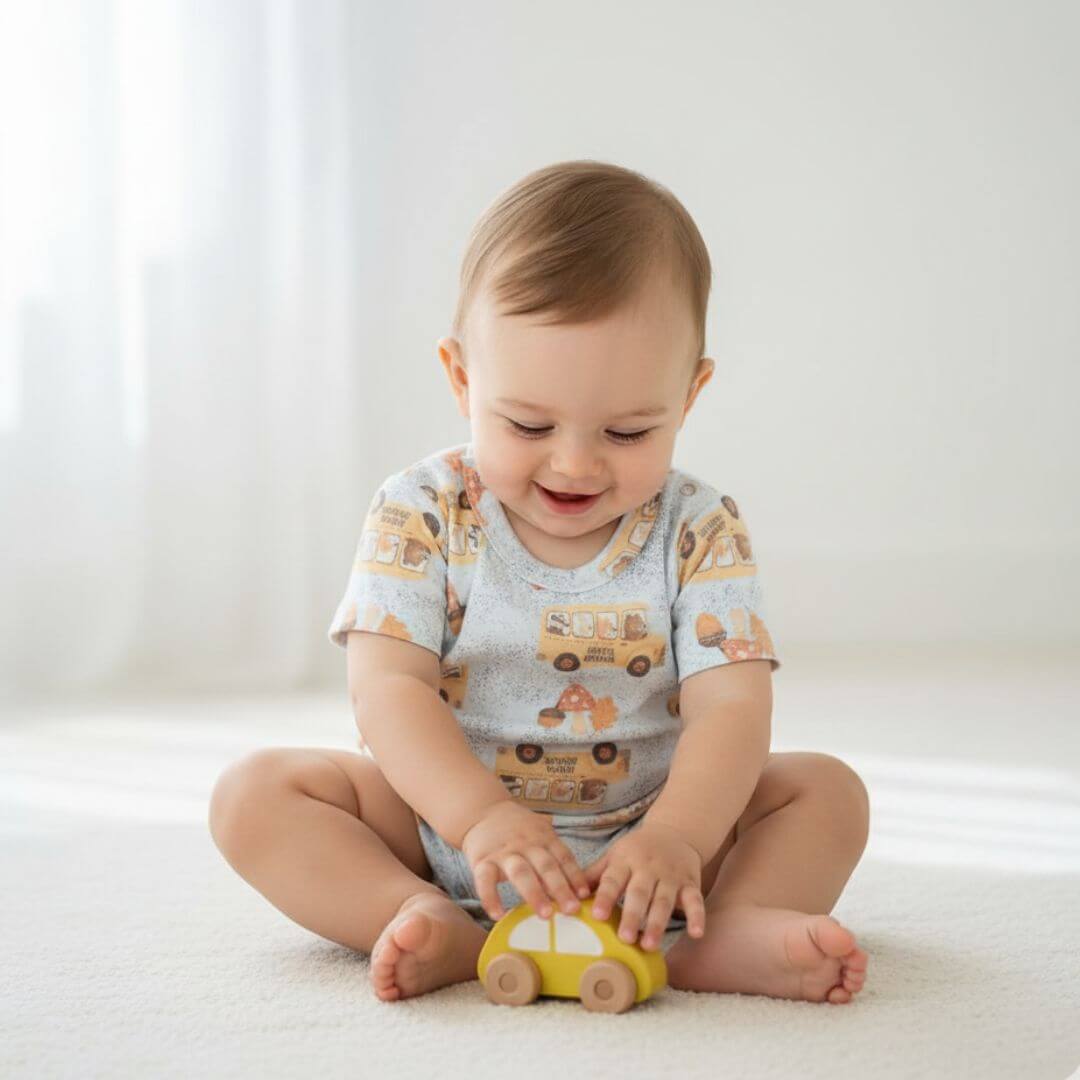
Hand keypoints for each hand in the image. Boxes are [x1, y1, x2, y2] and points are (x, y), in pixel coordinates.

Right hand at [460, 801, 591, 921]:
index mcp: (544, 838)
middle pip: (546, 866)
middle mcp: (527, 844)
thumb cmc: (518, 828)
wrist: (483, 811)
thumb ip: (555, 854)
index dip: (575, 876)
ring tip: (545, 914)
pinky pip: (485, 881)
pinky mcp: (482, 860)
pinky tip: (498, 916)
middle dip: (560, 888)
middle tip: (572, 910)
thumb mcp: (540, 832)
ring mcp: (504, 852)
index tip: (585, 895)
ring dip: (534, 894)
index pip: (563, 857)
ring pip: (521, 873)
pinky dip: (491, 899)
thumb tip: (578, 885)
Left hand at [582, 821, 706, 950]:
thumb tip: (568, 894)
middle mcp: (648, 868)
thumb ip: (595, 875)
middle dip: (632, 916)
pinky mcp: (691, 883)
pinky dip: (697, 916)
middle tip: (625, 938)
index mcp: (625, 861)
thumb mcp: (615, 856)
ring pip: (664, 900)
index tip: (597, 916)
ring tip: (649, 945)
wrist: (675, 832)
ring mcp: (670, 876)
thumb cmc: (637, 850)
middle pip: (639, 893)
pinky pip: (695, 900)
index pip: (613, 880)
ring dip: (657, 922)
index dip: (605, 897)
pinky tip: (696, 933)